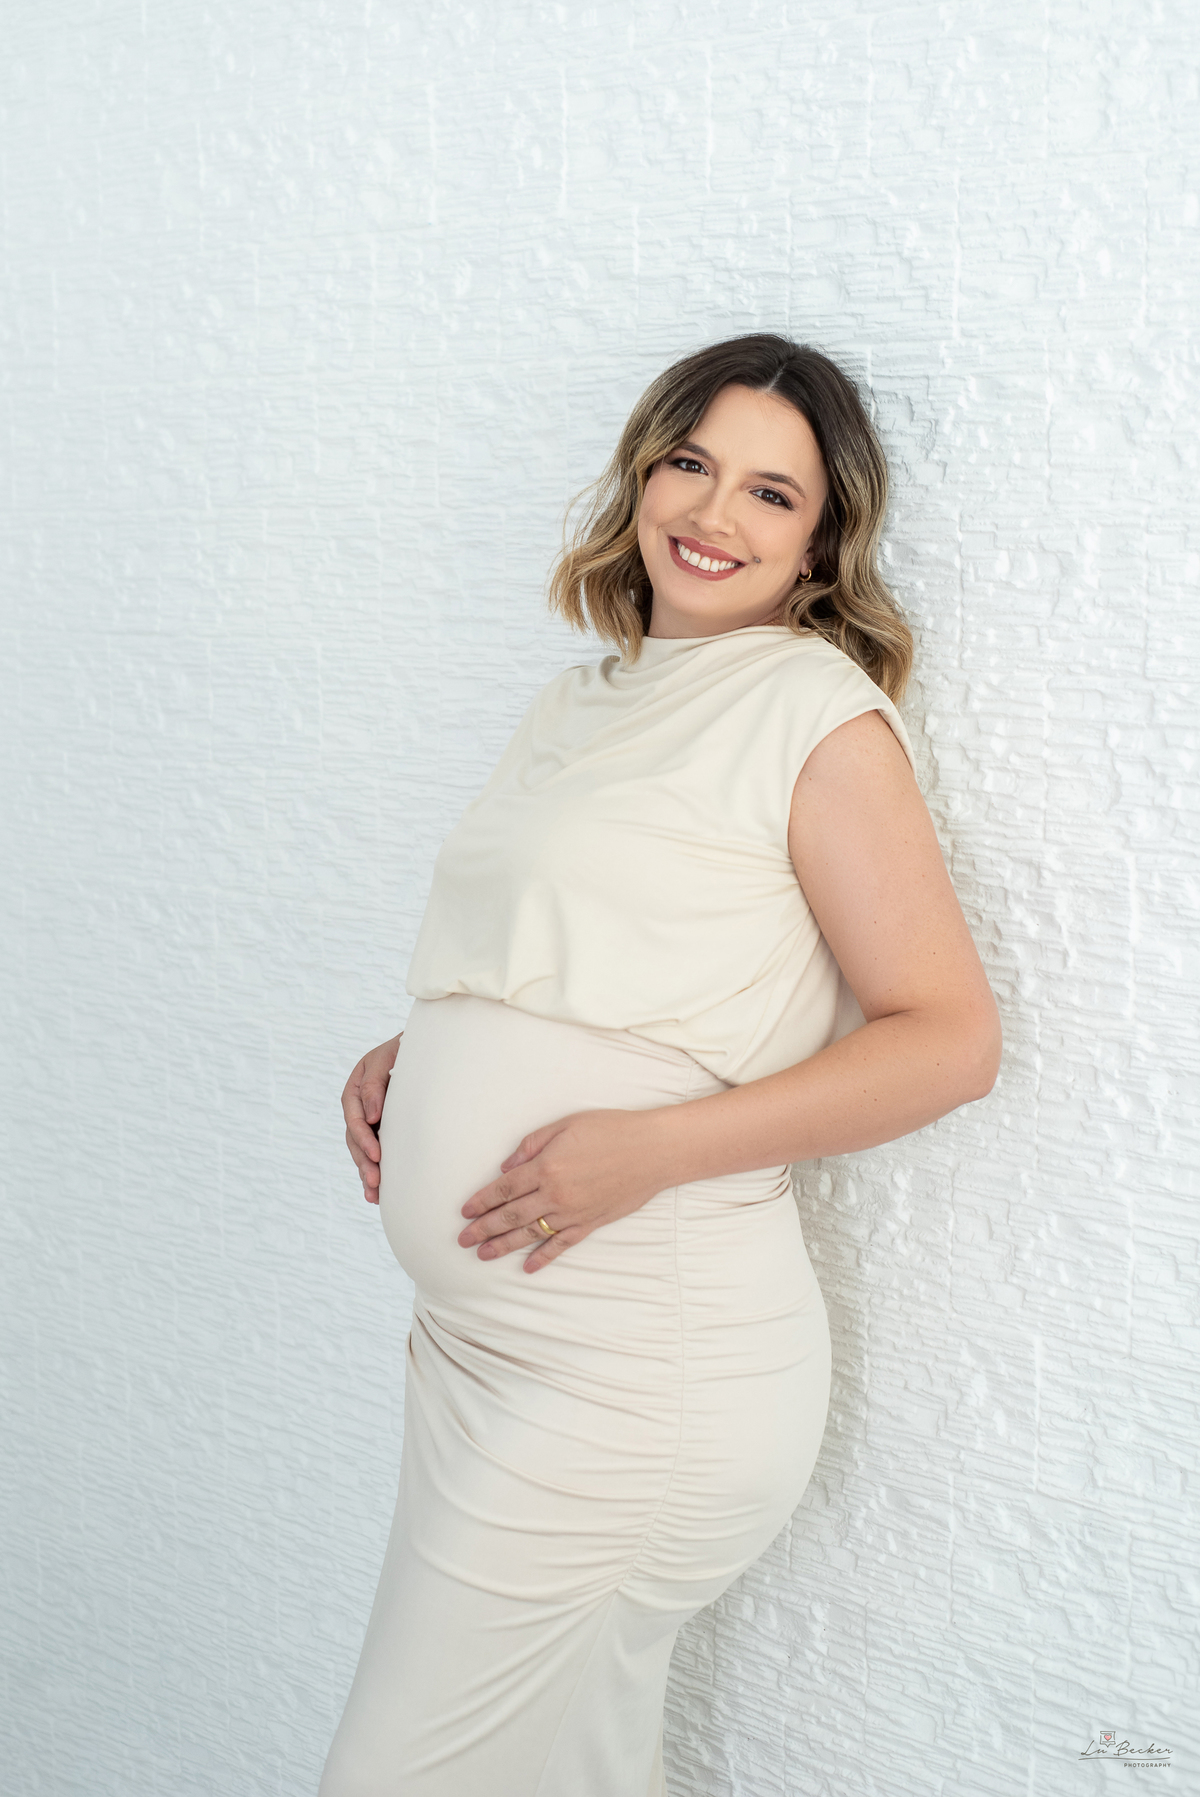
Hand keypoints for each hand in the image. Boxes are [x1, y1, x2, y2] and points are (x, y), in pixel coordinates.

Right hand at [342, 1034, 401, 1203]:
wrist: (426, 1048)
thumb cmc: (408, 1050)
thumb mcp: (389, 1058)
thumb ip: (375, 1084)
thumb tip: (371, 1116)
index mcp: (356, 1087)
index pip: (354, 1116)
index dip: (363, 1137)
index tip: (377, 1154)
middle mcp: (359, 1106)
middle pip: (355, 1139)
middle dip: (364, 1162)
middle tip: (375, 1182)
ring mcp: (370, 1119)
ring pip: (362, 1150)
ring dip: (367, 1172)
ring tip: (374, 1194)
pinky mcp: (382, 1130)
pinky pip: (374, 1152)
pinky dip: (375, 1171)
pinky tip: (378, 1193)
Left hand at [457, 1108, 673, 1271]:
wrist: (653, 1151)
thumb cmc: (611, 1130)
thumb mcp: (566, 1125)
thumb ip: (532, 1144)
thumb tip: (506, 1167)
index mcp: (546, 1167)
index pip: (504, 1189)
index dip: (482, 1201)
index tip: (464, 1212)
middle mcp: (555, 1194)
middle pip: (511, 1215)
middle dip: (484, 1228)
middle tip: (463, 1241)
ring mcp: (573, 1213)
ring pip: (530, 1233)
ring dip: (504, 1245)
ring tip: (483, 1255)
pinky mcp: (591, 1223)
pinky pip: (562, 1245)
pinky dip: (543, 1257)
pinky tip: (527, 1267)